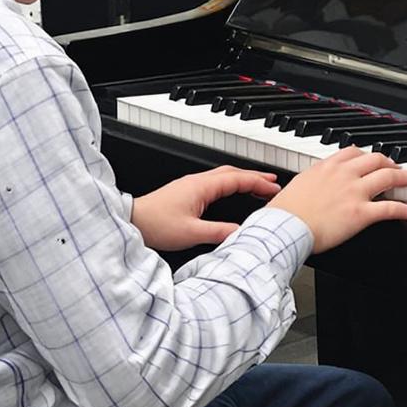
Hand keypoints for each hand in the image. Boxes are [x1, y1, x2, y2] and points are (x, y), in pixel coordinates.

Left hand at [131, 165, 282, 251]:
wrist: (132, 221)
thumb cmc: (155, 224)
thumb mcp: (192, 233)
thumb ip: (219, 232)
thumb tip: (240, 232)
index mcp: (201, 186)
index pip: (237, 179)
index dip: (258, 182)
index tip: (274, 187)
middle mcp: (197, 182)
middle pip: (232, 173)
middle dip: (254, 176)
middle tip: (272, 182)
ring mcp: (190, 186)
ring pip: (223, 177)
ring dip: (242, 179)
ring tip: (257, 186)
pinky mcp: (185, 192)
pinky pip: (214, 183)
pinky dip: (229, 185)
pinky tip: (231, 193)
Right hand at [264, 148, 406, 253]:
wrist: (285, 227)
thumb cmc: (285, 212)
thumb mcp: (297, 185)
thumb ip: (312, 181)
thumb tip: (314, 185)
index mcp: (326, 167)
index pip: (353, 152)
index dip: (367, 155)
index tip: (373, 160)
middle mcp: (343, 175)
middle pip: (376, 159)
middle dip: (390, 162)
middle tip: (397, 168)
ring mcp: (354, 192)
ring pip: (388, 177)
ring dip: (406, 177)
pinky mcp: (361, 213)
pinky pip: (390, 208)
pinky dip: (405, 208)